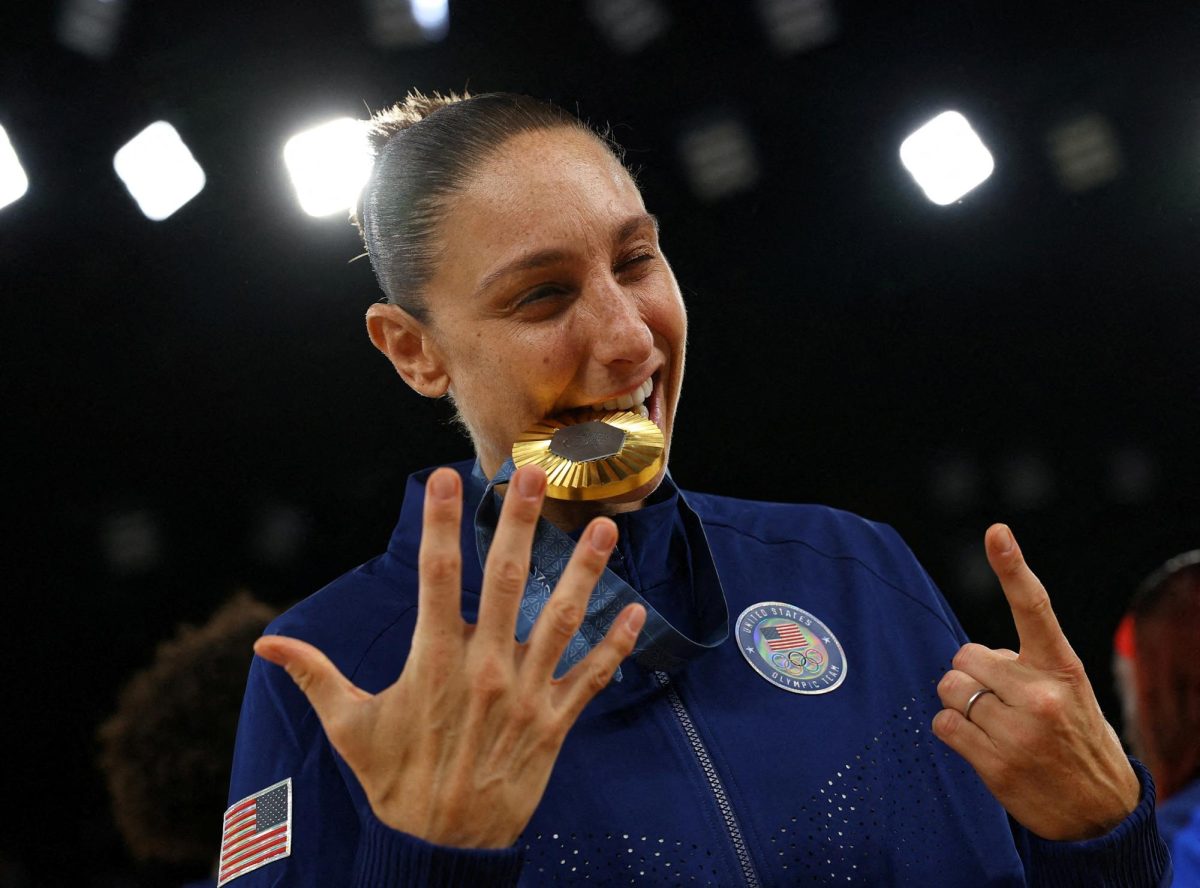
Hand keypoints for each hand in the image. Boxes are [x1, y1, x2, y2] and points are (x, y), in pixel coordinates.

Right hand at [253, 465, 645, 847]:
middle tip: (536, 474)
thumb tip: (265, 644)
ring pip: (562, 619)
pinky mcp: (554, 722)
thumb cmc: (395, 782)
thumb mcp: (349, 728)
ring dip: (585, 570)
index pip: (437, 576)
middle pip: (507, 581)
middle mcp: (485, 669)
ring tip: (605, 527)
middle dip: (521, 523)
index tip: (446, 479)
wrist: (441, 849)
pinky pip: (593, 677)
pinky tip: (636, 610)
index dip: (441, 524)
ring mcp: (526, 694)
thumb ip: (314, 676)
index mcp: (434, 662)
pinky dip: (616, 644)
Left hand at [932, 524, 1139, 840]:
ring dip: (962, 704)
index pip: (1034, 608)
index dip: (1012, 567)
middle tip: (1001, 701)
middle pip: (964, 657)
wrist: (1102, 813)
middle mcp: (1040, 694)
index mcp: (1061, 668)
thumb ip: (1026, 666)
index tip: (997, 532)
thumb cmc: (1076, 739)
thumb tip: (975, 656)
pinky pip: (943, 724)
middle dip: (973, 675)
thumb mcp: (1068, 693)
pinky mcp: (994, 762)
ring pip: (949, 689)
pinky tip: (984, 746)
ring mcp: (1017, 730)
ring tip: (996, 726)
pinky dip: (954, 732)